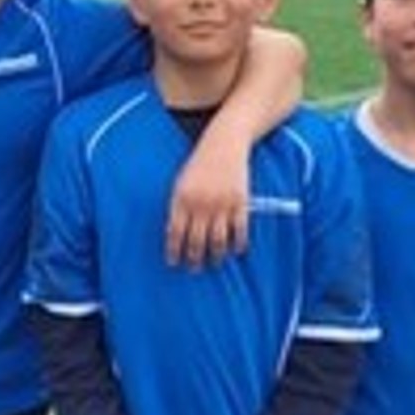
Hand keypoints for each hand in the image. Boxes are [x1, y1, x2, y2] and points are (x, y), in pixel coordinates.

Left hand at [168, 143, 251, 267]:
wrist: (223, 145)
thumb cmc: (198, 166)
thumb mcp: (180, 184)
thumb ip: (177, 207)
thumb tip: (174, 235)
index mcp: (182, 199)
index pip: (175, 232)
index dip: (174, 250)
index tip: (173, 262)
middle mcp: (201, 204)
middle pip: (196, 240)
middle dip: (194, 259)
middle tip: (194, 269)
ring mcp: (221, 204)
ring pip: (218, 240)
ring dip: (216, 256)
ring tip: (214, 263)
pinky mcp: (240, 203)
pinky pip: (240, 230)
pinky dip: (238, 244)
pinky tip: (235, 250)